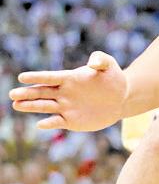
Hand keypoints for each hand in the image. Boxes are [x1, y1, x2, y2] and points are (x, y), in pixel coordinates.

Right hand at [9, 51, 126, 130]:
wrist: (121, 98)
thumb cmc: (112, 77)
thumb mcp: (109, 64)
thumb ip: (100, 59)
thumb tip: (92, 64)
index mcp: (69, 78)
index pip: (50, 77)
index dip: (37, 77)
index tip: (22, 77)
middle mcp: (63, 93)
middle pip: (42, 92)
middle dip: (27, 93)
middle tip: (12, 94)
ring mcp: (66, 107)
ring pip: (45, 106)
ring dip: (31, 106)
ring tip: (16, 105)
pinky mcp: (71, 120)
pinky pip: (58, 122)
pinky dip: (49, 123)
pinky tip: (40, 124)